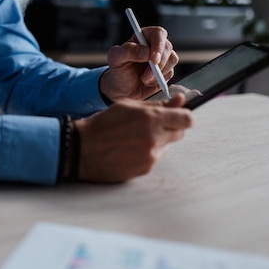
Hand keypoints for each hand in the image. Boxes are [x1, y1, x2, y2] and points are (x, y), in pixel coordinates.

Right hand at [72, 94, 192, 182]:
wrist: (82, 149)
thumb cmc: (103, 125)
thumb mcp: (128, 106)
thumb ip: (158, 104)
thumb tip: (180, 99)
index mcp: (151, 118)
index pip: (186, 119)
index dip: (184, 117)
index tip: (180, 116)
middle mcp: (154, 138)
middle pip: (179, 134)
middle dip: (170, 128)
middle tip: (151, 126)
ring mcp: (150, 156)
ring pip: (166, 146)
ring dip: (157, 141)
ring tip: (134, 138)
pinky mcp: (145, 169)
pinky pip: (154, 159)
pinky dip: (146, 154)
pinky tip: (129, 149)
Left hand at [100, 27, 177, 100]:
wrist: (122, 90)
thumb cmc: (118, 71)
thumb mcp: (115, 59)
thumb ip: (128, 51)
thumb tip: (145, 51)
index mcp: (142, 37)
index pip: (157, 33)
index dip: (158, 45)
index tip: (153, 59)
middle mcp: (154, 45)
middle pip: (167, 47)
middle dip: (158, 64)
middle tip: (145, 76)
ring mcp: (162, 57)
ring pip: (172, 60)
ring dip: (158, 73)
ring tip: (143, 79)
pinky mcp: (166, 69)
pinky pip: (170, 72)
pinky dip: (159, 80)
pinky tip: (148, 81)